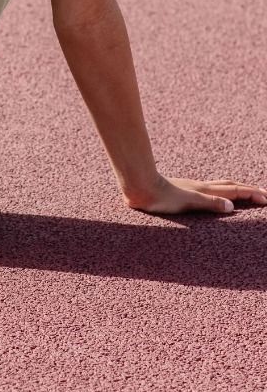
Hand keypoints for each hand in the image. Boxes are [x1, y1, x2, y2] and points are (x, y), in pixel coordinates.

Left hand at [124, 173, 266, 214]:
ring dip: (234, 189)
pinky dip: (219, 191)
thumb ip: (209, 203)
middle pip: (229, 185)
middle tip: (262, 194)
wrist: (138, 187)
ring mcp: (192, 188)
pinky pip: (208, 190)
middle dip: (247, 189)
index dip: (251, 193)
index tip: (266, 198)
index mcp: (205, 190)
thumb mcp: (188, 202)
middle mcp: (200, 187)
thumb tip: (232, 206)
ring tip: (244, 192)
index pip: (234, 190)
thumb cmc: (161, 197)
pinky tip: (213, 195)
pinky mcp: (182, 191)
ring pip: (218, 186)